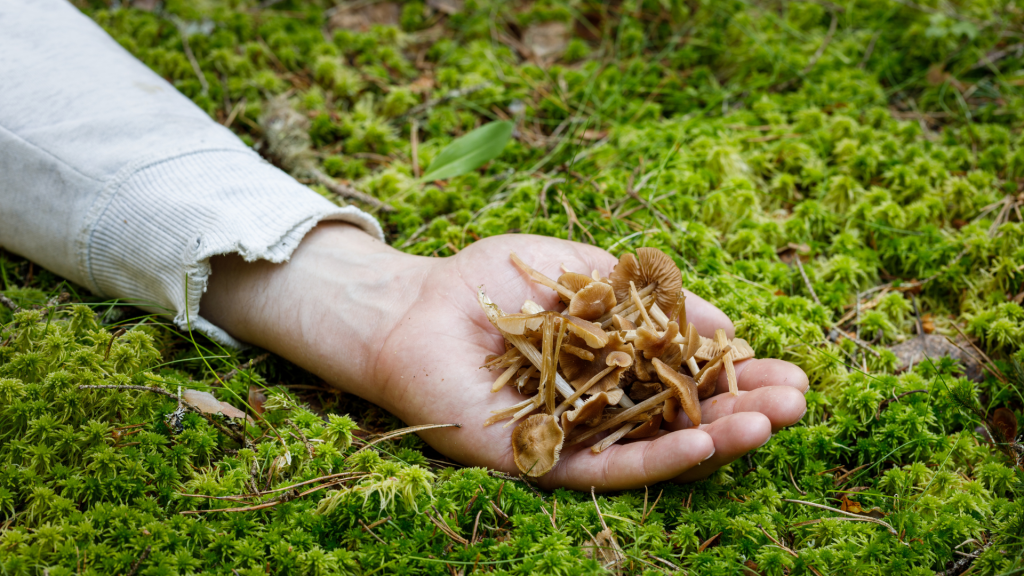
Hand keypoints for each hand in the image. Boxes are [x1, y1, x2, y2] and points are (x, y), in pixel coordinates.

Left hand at [203, 224, 807, 490]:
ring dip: (714, 439)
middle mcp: (601, 403)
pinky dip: (656, 459)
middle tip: (799, 400)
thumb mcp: (584, 271)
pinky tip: (703, 445)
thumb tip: (724, 322)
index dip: (738, 373)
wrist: (417, 305)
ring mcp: (574, 434)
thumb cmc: (493, 281)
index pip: (689, 373)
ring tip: (770, 424)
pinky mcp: (543, 460)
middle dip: (741, 407)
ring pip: (654, 447)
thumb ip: (649, 298)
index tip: (788, 366)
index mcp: (614, 359)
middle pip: (683, 415)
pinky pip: (606, 467)